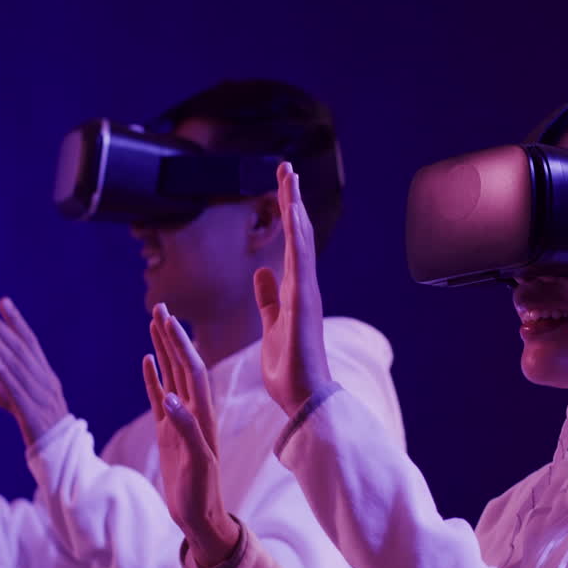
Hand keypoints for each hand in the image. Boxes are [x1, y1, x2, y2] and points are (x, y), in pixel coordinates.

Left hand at [0, 297, 68, 446]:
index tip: (3, 302)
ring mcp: (41, 396)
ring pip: (17, 365)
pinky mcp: (33, 413)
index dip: (17, 322)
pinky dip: (5, 373)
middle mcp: (46, 382)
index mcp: (46, 377)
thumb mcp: (25, 408)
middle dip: (0, 327)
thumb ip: (10, 395)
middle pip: (21, 349)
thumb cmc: (43, 432)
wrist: (62, 458)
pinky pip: (17, 390)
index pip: (31, 344)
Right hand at [143, 303, 238, 567]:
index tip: (169, 320)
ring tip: (154, 324)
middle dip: (172, 336)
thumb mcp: (197, 464)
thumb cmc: (202, 494)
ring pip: (170, 376)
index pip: (192, 371)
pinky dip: (153, 377)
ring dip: (163, 349)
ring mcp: (180, 421)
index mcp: (203, 416)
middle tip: (160, 307)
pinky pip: (160, 397)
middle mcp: (193, 412)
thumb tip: (170, 398)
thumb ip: (186, 430)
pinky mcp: (169, 433)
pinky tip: (148, 361)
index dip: (181, 345)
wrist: (201, 518)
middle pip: (182, 365)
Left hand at [253, 162, 333, 416]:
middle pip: (298, 234)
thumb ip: (269, 299)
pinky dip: (297, 236)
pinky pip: (300, 263)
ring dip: (295, 208)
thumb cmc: (289, 370)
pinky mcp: (303, 304)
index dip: (286, 214)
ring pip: (300, 241)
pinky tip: (294, 213)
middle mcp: (304, 287)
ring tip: (290, 177)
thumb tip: (261, 273)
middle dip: (291, 200)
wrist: (303, 399)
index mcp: (295, 292)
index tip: (282, 186)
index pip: (289, 244)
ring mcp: (306, 293)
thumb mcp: (272, 325)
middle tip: (287, 167)